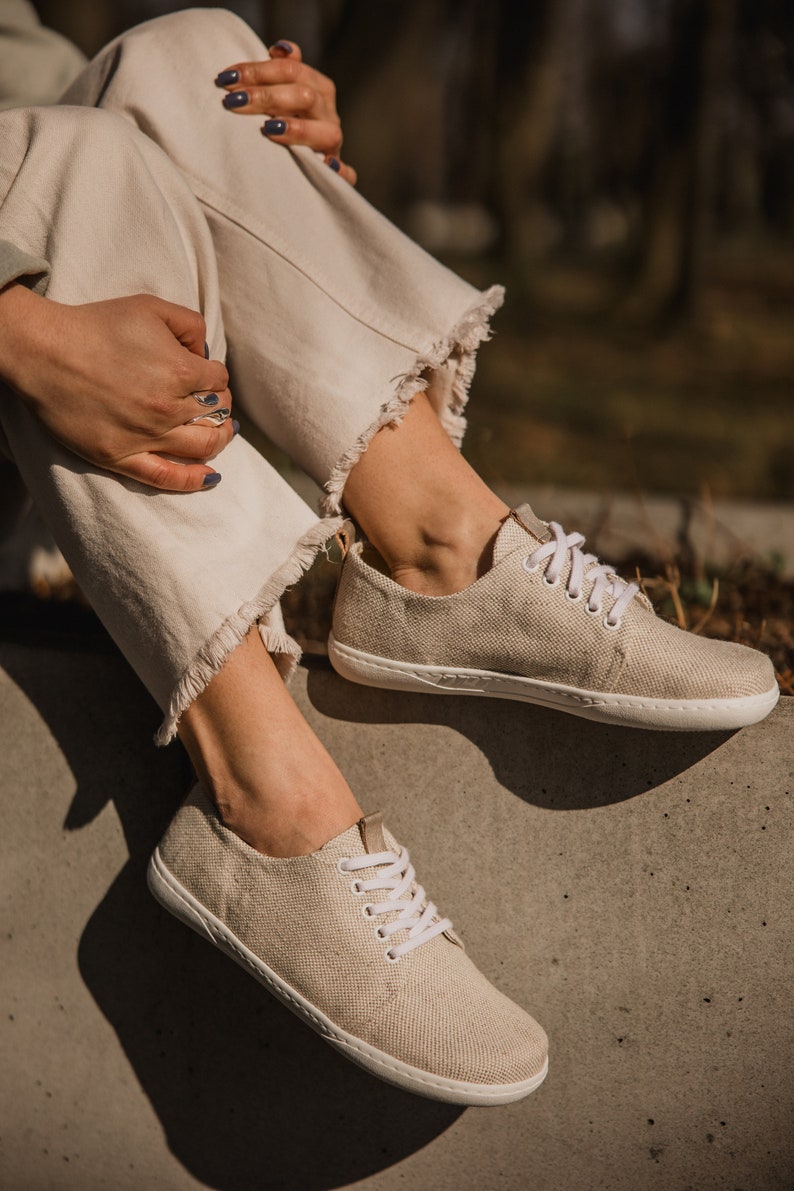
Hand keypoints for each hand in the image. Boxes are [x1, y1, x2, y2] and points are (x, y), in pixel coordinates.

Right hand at [0, 285, 233, 491]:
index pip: (220, 380)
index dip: (216, 375)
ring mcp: (146, 436)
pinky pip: (167, 477)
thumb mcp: (151, 307)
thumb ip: (190, 324)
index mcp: (181, 371)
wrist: (46, 350)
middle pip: (217, 414)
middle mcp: (169, 407)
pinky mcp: (121, 456)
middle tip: (213, 402)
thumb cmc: (96, 325)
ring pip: (203, 446)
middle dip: (221, 406)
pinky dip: (194, 480)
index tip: (205, 374)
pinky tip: (210, 476)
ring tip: (218, 432)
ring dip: (219, 439)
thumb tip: (205, 352)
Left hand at [215, 40, 357, 185]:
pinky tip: (324, 166)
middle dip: (267, 96)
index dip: (258, 70)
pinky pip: (346, 174)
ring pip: (326, 132)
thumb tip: (280, 49)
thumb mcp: (283, 92)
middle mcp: (328, 114)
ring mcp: (333, 144)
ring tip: (268, 129)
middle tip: (234, 101)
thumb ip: (283, 70)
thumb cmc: (284, 121)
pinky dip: (340, 171)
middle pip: (305, 96)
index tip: (226, 78)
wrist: (300, 164)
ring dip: (297, 129)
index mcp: (318, 89)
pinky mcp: (336, 173)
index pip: (291, 69)